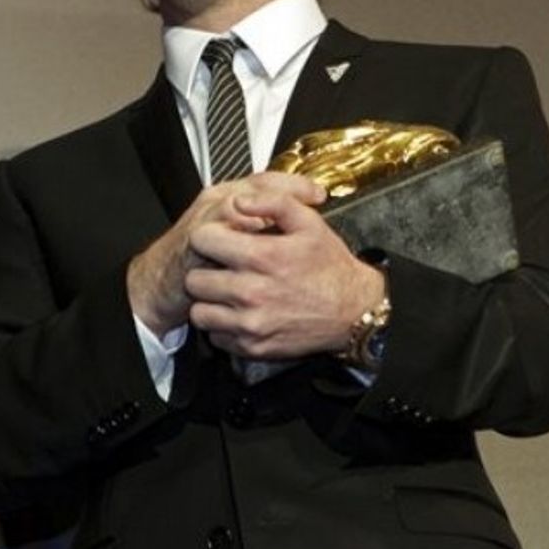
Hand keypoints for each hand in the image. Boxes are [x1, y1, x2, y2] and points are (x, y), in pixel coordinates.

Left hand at [183, 175, 384, 359]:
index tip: (221, 238)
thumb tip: (239, 200)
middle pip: (195, 279)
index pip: (203, 240)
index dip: (210, 235)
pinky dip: (223, 325)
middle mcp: (252, 292)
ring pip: (199, 312)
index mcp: (263, 256)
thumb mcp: (310, 222)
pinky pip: (216, 336)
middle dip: (206, 269)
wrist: (353, 311)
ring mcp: (251, 323)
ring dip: (210, 301)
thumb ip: (274, 202)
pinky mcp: (252, 347)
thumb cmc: (330, 266)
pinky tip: (242, 312)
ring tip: (230, 291)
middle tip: (224, 267)